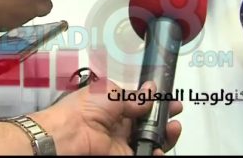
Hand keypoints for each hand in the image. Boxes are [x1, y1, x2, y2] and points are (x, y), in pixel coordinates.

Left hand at [0, 78, 181, 154]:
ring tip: (173, 127)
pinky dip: (156, 152)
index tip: (169, 98)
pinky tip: (161, 147)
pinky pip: (145, 155)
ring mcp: (122, 142)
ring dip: (165, 134)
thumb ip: (135, 97)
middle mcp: (119, 123)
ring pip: (150, 140)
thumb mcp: (112, 93)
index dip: (156, 100)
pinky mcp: (124, 157)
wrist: (67, 136)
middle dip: (165, 116)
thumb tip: (151, 91)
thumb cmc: (81, 110)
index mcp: (113, 104)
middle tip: (175, 111)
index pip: (140, 103)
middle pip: (149, 122)